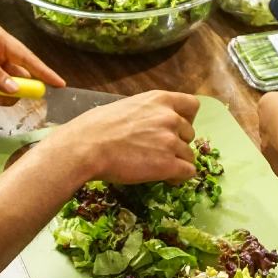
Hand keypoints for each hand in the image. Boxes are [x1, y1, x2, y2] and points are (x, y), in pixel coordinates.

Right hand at [46, 89, 200, 186]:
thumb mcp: (123, 108)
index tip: (176, 128)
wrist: (85, 148)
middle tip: (158, 151)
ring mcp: (171, 141)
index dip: (187, 118)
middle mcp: (170, 117)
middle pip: (190, 133)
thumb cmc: (95, 128)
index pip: (191, 105)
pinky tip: (165, 177)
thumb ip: (144, 114)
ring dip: (176, 161)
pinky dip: (179, 176)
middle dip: (178, 143)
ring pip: (189, 154)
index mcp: (158, 99)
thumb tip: (146, 126)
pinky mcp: (168, 164)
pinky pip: (188, 172)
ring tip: (156, 166)